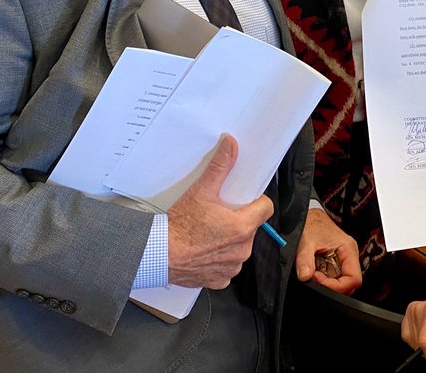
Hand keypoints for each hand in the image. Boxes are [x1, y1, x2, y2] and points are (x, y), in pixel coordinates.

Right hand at [166, 134, 273, 288]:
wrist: (159, 254)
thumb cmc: (180, 226)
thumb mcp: (201, 191)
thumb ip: (220, 167)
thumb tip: (231, 145)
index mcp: (242, 227)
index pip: (266, 209)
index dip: (257, 201)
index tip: (245, 200)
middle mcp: (241, 249)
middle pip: (251, 228)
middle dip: (239, 220)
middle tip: (219, 214)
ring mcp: (231, 267)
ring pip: (239, 248)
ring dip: (229, 241)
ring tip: (209, 233)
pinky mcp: (219, 280)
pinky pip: (227, 267)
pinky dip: (218, 259)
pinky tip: (204, 250)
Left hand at [294, 207, 360, 293]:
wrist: (308, 214)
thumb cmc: (311, 223)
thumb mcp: (306, 241)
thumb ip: (304, 260)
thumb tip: (305, 277)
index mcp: (348, 249)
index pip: (354, 279)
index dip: (337, 286)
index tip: (320, 281)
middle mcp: (349, 255)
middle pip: (349, 283)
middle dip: (332, 286)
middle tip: (314, 278)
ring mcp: (343, 258)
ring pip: (342, 281)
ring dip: (328, 282)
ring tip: (313, 273)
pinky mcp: (336, 260)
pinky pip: (335, 276)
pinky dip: (325, 278)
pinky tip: (315, 271)